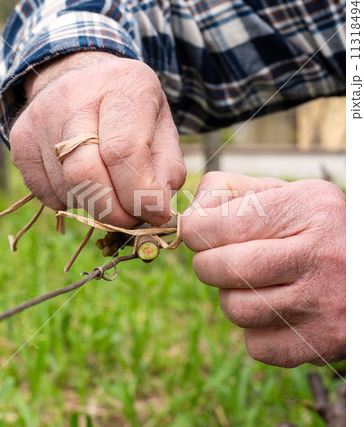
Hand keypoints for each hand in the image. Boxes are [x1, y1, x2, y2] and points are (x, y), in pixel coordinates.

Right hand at [10, 51, 185, 226]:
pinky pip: (46, 194)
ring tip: (110, 188)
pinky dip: (72, 201)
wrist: (85, 82)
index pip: (123, 150)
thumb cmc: (131, 112)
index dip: (140, 193)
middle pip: (85, 173)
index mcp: (123, 86)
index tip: (155, 214)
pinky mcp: (19, 138)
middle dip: (114, 211)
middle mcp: (74, 95)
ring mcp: (40, 117)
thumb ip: (168, 169)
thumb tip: (156, 210)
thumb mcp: (163, 129)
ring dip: (94, 206)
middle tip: (131, 220)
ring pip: (66, 188)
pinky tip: (85, 182)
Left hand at [181, 173, 345, 367]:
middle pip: (225, 268)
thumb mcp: (284, 193)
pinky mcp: (319, 343)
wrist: (363, 273)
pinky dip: (254, 329)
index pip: (225, 224)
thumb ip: (230, 191)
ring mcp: (321, 304)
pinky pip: (256, 345)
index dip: (196, 231)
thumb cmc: (312, 228)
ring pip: (236, 309)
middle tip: (216, 259)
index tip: (196, 233)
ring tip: (250, 284)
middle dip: (206, 264)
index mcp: (308, 209)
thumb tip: (189, 216)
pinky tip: (272, 309)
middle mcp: (318, 255)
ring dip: (230, 296)